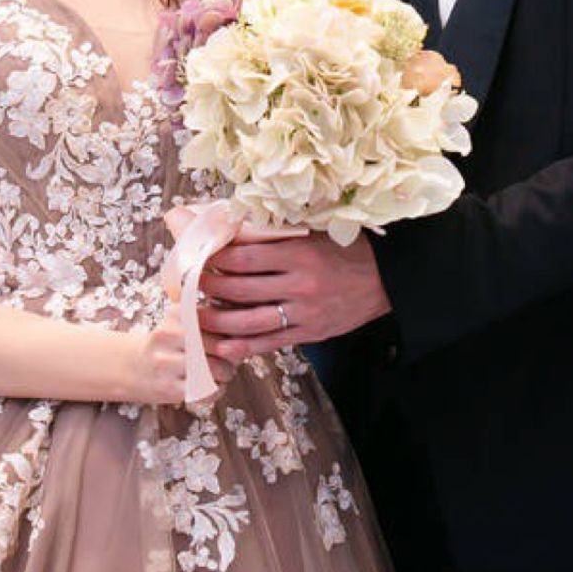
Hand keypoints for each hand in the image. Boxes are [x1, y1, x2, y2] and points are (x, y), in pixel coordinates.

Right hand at [121, 306, 236, 406]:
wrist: (130, 368)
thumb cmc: (165, 344)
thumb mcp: (177, 320)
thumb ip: (200, 309)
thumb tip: (231, 313)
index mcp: (174, 315)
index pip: (216, 321)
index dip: (230, 332)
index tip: (233, 338)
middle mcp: (166, 335)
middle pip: (217, 344)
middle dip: (231, 354)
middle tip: (232, 359)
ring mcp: (165, 363)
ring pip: (213, 368)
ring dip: (225, 373)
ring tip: (223, 373)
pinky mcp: (167, 388)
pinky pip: (204, 390)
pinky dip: (215, 391)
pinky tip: (213, 386)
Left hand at [199, 231, 390, 361]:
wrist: (385, 280)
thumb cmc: (346, 249)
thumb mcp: (315, 231)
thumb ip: (277, 232)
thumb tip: (234, 224)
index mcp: (299, 252)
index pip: (245, 257)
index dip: (216, 259)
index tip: (197, 256)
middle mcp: (300, 283)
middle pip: (242, 288)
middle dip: (210, 287)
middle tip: (187, 285)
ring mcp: (304, 312)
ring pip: (251, 320)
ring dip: (219, 320)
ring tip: (195, 317)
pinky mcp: (309, 332)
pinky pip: (272, 342)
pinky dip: (245, 347)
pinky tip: (223, 347)